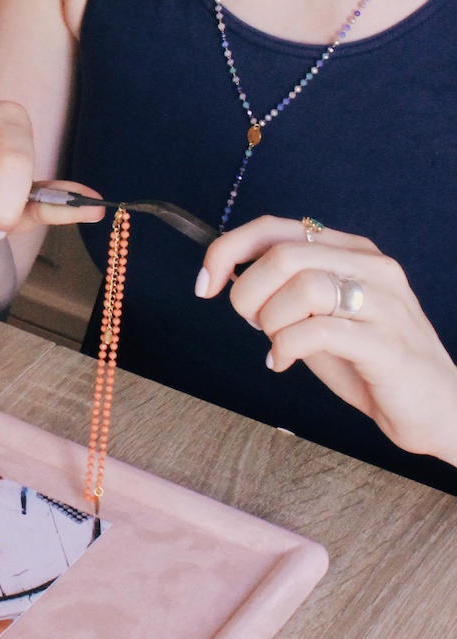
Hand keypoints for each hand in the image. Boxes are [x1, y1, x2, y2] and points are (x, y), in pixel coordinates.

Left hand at [199, 216, 456, 465]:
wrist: (440, 410)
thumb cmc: (372, 365)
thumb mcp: (319, 320)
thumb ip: (284, 296)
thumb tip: (230, 279)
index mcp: (351, 252)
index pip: (276, 228)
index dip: (228, 250)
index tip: (205, 284)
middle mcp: (371, 267)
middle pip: (284, 255)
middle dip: (247, 291)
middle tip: (249, 323)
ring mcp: (383, 303)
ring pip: (301, 286)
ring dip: (270, 319)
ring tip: (276, 343)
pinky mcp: (387, 344)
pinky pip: (318, 331)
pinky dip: (286, 346)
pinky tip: (282, 362)